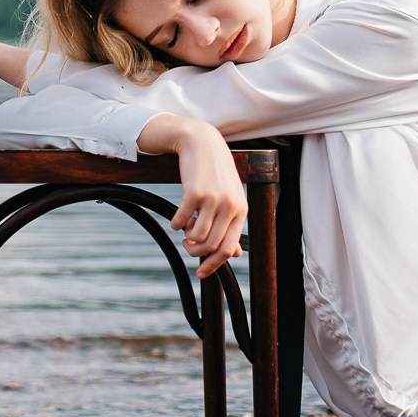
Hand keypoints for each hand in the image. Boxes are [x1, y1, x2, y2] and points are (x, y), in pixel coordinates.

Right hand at [142, 115, 246, 277]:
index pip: (229, 248)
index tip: (201, 274)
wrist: (201, 142)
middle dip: (196, 252)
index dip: (214, 265)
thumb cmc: (215, 173)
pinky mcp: (194, 192)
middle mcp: (230, 206)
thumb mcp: (229, 197)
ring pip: (197, 237)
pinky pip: (181, 221)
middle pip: (212, 246)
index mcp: (241, 210)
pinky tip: (177, 219)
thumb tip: (236, 254)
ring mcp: (213, 198)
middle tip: (187, 247)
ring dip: (186, 238)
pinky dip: (176, 224)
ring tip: (185, 228)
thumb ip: (232, 224)